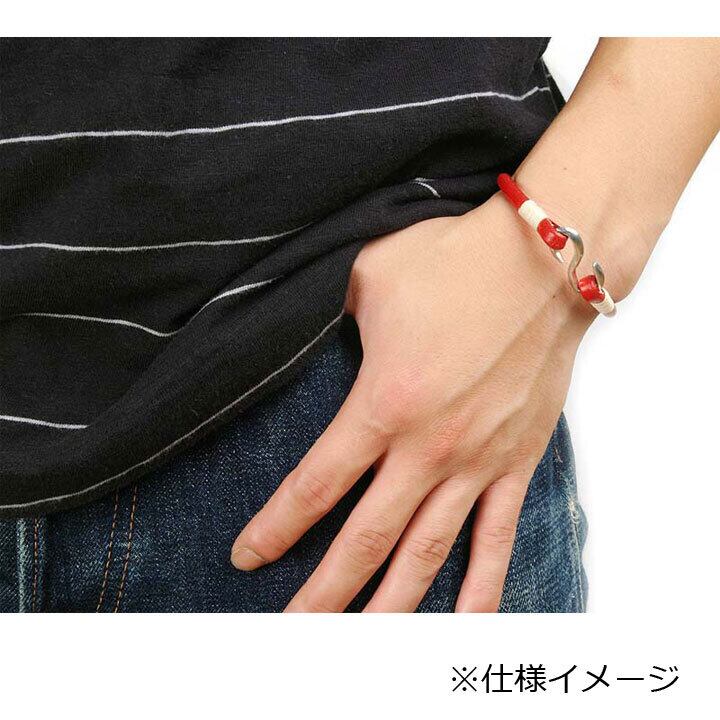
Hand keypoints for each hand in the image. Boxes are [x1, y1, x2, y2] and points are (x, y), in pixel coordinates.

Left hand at [231, 194, 593, 610]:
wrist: (543, 262)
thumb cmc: (454, 262)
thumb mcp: (368, 275)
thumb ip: (326, 310)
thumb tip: (300, 321)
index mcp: (382, 403)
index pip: (315, 486)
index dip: (275, 528)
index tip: (247, 557)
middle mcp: (428, 447)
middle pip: (365, 539)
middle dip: (323, 591)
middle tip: (292, 631)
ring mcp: (476, 462)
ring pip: (427, 554)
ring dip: (390, 605)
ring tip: (361, 647)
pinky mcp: (516, 462)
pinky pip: (496, 538)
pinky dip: (481, 588)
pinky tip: (463, 627)